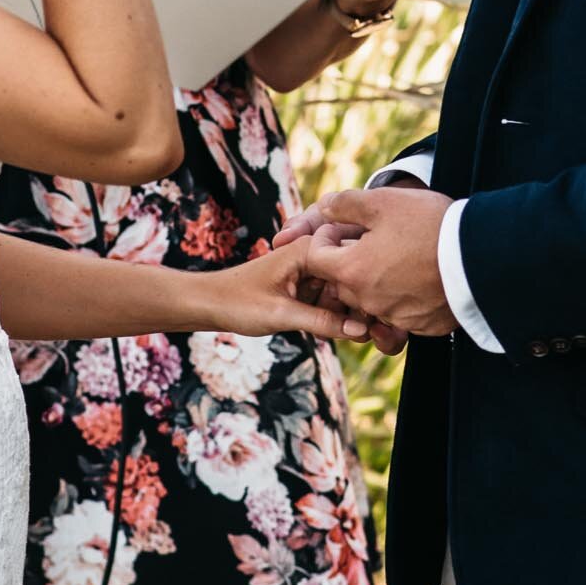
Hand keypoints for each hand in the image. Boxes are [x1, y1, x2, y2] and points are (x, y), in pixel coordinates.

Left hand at [205, 240, 368, 343]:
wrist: (208, 304)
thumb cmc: (237, 302)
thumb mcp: (282, 314)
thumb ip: (323, 322)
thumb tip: (362, 331)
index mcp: (309, 248)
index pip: (354, 264)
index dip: (368, 293)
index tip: (377, 321)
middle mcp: (313, 255)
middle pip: (353, 279)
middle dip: (361, 306)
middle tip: (371, 335)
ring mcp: (310, 271)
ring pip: (344, 293)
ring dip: (350, 314)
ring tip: (359, 336)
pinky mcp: (305, 286)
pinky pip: (331, 300)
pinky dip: (335, 316)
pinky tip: (338, 332)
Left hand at [280, 186, 455, 344]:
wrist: (481, 257)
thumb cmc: (429, 225)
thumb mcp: (384, 202)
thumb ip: (346, 204)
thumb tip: (324, 206)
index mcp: (352, 270)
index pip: (315, 258)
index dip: (325, 237)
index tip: (346, 226)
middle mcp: (368, 300)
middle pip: (342, 282)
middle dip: (349, 261)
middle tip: (374, 240)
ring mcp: (395, 316)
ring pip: (371, 299)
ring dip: (376, 280)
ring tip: (401, 256)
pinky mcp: (420, 325)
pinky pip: (401, 313)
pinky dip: (404, 297)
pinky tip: (421, 276)